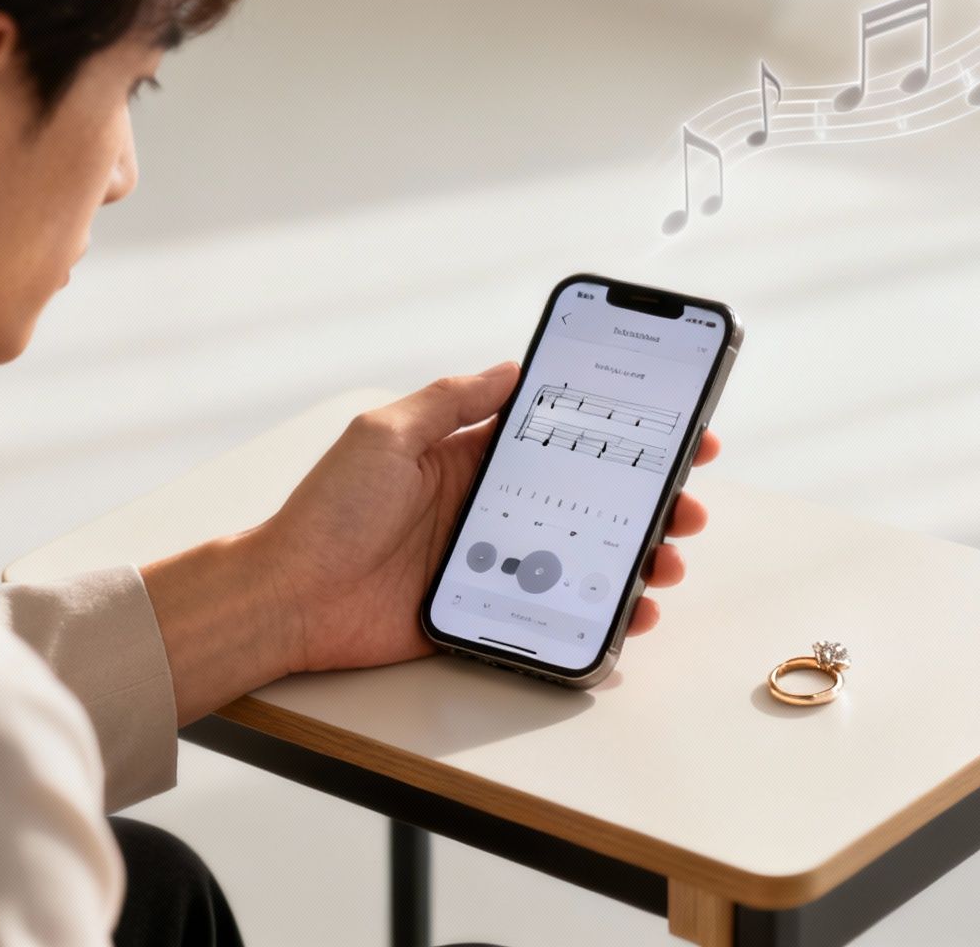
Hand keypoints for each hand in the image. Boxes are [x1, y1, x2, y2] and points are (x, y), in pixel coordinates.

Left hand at [258, 363, 722, 673]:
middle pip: (587, 498)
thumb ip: (450, 402)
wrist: (289, 596)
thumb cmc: (326, 512)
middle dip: (647, 500)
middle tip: (689, 504)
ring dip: (635, 556)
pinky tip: (628, 611)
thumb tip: (510, 368)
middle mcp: (487, 504)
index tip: (672, 430)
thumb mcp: (385, 433)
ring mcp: (490, 558)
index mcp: (468, 455)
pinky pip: (552, 608)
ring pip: (582, 554)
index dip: (617, 433)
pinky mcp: (483, 608)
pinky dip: (596, 610)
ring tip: (668, 561)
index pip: (558, 435)